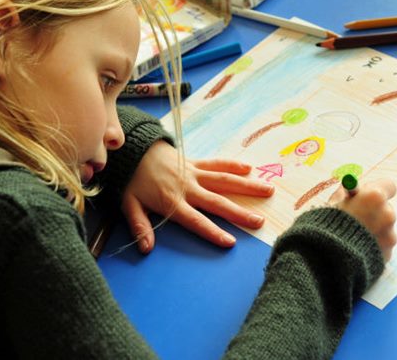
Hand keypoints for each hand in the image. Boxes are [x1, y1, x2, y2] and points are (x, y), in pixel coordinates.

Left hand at [122, 140, 274, 252]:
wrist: (133, 149)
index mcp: (172, 202)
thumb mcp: (129, 205)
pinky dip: (232, 165)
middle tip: (259, 222)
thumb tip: (146, 248)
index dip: (212, 231)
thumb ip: (139, 226)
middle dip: (239, 213)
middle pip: (217, 202)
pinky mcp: (195, 162)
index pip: (195, 221)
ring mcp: (194, 173)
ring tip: (267, 191)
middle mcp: (188, 188)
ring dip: (246, 186)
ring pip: (224, 180)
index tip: (230, 241)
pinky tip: (249, 168)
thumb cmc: (132, 180)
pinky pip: (216, 163)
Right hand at [327, 178, 396, 261]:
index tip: (368, 195)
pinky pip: (382, 245)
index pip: (389, 186)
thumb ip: (348, 193)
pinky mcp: (388, 253)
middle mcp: (387, 214)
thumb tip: (353, 189)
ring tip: (353, 237)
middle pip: (386, 208)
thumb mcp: (335, 201)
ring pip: (384, 228)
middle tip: (357, 217)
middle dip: (374, 212)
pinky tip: (357, 249)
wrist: (327, 258)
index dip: (377, 190)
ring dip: (373, 230)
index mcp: (375, 196)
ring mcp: (389, 235)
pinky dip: (372, 245)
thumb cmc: (328, 225)